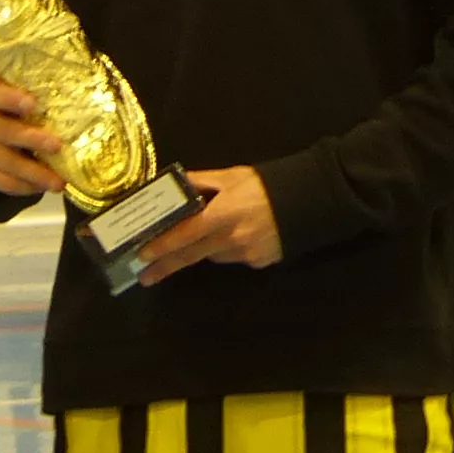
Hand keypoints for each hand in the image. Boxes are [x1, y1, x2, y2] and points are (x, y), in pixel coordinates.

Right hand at [0, 78, 67, 197]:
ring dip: (35, 173)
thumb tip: (84, 106)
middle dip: (32, 139)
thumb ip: (40, 101)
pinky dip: (26, 187)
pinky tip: (43, 187)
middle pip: (5, 131)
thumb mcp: (16, 104)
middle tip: (57, 145)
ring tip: (59, 182)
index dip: (13, 99)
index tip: (34, 103)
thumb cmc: (10, 118)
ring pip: (7, 163)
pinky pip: (4, 183)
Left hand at [130, 165, 282, 281]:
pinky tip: (238, 235)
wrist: (310, 200)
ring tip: (212, 231)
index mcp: (223, 214)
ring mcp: (245, 254)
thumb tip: (174, 184)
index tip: (143, 254)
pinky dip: (227, 249)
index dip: (163, 245)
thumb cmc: (266, 185)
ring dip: (202, 249)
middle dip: (165, 266)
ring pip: (213, 256)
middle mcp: (232, 238)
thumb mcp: (231, 176)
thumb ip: (201, 182)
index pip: (186, 233)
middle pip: (191, 256)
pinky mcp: (258, 262)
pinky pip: (233, 258)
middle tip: (144, 276)